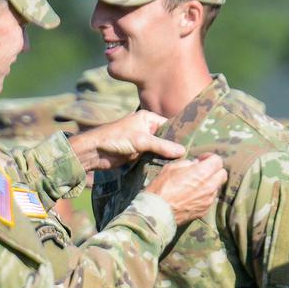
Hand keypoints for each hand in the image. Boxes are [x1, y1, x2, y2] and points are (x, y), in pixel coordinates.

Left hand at [68, 110, 184, 171]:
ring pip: (160, 149)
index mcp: (148, 118)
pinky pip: (152, 157)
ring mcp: (142, 142)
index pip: (170, 125)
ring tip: (183, 165)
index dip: (180, 135)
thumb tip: (183, 151)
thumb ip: (162, 145)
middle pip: (166, 138)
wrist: (94, 151)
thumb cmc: (116, 138)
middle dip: (174, 147)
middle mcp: (146, 128)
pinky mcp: (137, 154)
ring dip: (166, 157)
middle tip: (191, 157)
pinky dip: (158, 162)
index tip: (194, 145)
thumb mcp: (141, 140)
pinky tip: (169, 169)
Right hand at [144, 154, 227, 224]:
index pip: (217, 161)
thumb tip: (194, 164)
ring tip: (196, 185)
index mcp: (202, 173)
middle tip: (202, 171)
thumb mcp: (170, 168)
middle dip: (214, 170)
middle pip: (223, 174)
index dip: (210, 158)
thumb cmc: (161, 188)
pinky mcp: (204, 211)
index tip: (201, 159)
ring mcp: (208, 200)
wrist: (157, 213)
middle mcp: (209, 186)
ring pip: (216, 187)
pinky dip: (205, 195)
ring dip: (210, 183)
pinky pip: (210, 199)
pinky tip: (192, 196)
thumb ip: (186, 163)